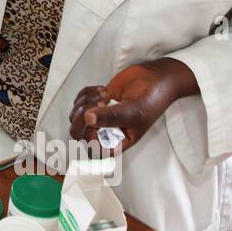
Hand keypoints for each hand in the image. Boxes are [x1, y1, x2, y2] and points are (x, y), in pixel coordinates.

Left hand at [69, 58, 198, 153]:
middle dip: (81, 116)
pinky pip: (78, 100)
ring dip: (85, 101)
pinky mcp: (95, 101)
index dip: (88, 140)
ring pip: (75, 115)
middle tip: (98, 103)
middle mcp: (106, 131)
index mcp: (117, 142)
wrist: (155, 78)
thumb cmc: (151, 99)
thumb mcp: (133, 111)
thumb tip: (87, 118)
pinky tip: (103, 89)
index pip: (92, 152)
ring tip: (104, 95)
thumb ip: (110, 117)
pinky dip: (86, 92)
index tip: (96, 123)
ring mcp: (99, 116)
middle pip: (77, 133)